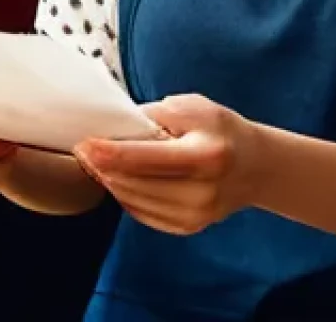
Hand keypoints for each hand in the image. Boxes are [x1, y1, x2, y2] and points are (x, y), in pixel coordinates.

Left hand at [73, 94, 259, 235]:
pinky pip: (143, 213)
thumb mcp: (194, 108)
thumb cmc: (221, 129)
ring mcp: (195, 216)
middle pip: (135, 183)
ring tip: (95, 161)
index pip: (145, 158)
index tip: (83, 142)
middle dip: (102, 166)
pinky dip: (125, 195)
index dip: (109, 152)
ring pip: (134, 201)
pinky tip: (117, 178)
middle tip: (81, 149)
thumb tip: (115, 124)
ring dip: (110, 181)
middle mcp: (201, 192)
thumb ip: (155, 116)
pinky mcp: (187, 228)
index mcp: (205, 156)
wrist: (254, 167)